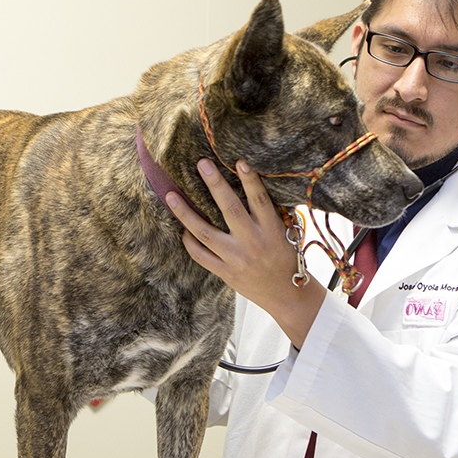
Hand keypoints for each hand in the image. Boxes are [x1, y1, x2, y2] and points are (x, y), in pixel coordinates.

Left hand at [166, 158, 325, 348]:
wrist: (286, 295)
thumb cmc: (284, 258)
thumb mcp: (284, 234)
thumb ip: (268, 214)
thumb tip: (249, 185)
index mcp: (272, 231)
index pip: (260, 200)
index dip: (250, 180)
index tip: (238, 162)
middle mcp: (253, 243)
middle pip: (230, 209)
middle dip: (215, 185)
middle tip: (202, 164)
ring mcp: (237, 259)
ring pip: (205, 232)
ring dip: (186, 213)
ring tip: (171, 196)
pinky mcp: (225, 273)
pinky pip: (201, 255)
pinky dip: (190, 241)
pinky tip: (183, 228)